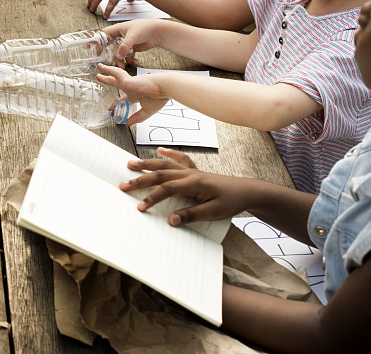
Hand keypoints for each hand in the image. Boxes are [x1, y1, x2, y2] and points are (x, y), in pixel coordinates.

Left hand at [95, 63, 170, 124]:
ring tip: (99, 69)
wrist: (165, 87)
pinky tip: (102, 68)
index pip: (124, 99)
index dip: (117, 104)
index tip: (111, 109)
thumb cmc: (160, 97)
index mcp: (137, 95)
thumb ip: (137, 117)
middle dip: (109, 82)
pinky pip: (115, 73)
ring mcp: (129, 83)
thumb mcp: (147, 111)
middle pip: (117, 84)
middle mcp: (132, 88)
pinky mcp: (127, 81)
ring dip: (106, 73)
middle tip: (100, 79)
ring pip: (114, 77)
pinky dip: (108, 70)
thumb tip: (128, 123)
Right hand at [101, 19, 162, 66]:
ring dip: (121, 61)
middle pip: (110, 47)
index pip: (103, 35)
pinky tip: (135, 62)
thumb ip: (124, 47)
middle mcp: (120, 36)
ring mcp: (126, 43)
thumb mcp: (132, 37)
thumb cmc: (144, 28)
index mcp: (117, 30)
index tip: (91, 48)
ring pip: (119, 54)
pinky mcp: (132, 48)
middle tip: (107, 63)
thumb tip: (118, 56)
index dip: (96, 41)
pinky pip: (128, 56)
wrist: (157, 31)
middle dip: (110, 56)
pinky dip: (130, 60)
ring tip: (123, 67)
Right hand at [119, 147, 251, 220]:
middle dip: (140, 179)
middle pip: (160, 174)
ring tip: (130, 164)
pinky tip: (159, 151)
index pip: (167, 189)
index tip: (140, 207)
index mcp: (194, 183)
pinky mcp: (195, 171)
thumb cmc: (232, 202)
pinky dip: (169, 154)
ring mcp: (192, 170)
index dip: (152, 198)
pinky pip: (180, 159)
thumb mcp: (214, 213)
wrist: (247, 191)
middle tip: (123, 184)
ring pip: (165, 165)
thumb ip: (192, 215)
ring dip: (147, 164)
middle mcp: (190, 174)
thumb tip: (171, 220)